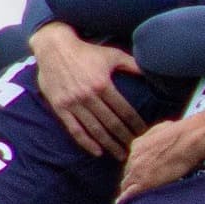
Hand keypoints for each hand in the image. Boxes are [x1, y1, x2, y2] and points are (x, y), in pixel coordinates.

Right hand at [30, 22, 147, 159]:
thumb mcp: (112, 55)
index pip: (124, 110)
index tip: (145, 134)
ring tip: (120, 155)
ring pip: (94, 129)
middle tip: (136, 150)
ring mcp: (73, 103)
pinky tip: (97, 151)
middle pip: (111, 123)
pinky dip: (86, 142)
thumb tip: (151, 70)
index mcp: (103, 84)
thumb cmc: (86, 51)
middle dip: (125, 138)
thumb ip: (132, 64)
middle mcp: (88, 96)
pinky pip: (74, 129)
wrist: (53, 47)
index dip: (136, 124)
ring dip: (109, 145)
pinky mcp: (60, 107)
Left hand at [116, 120, 198, 203]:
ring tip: (134, 201)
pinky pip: (128, 196)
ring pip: (126, 185)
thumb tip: (162, 135)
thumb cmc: (185, 133)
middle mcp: (133, 157)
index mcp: (138, 144)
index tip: (145, 174)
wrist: (189, 139)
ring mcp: (136, 170)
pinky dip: (126, 201)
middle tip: (142, 189)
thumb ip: (158, 135)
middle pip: (128, 173)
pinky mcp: (142, 183)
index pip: (133, 161)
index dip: (139, 169)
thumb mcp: (166, 128)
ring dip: (131, 191)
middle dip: (134, 180)